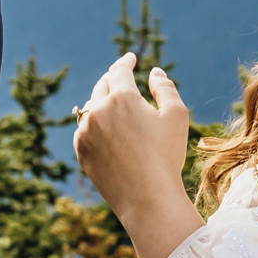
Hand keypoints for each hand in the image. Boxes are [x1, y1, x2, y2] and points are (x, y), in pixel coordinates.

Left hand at [73, 53, 201, 257]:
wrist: (147, 199)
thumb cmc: (166, 156)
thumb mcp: (176, 116)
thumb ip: (165, 88)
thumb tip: (153, 72)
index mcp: (122, 98)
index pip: (119, 71)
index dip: (125, 61)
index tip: (130, 58)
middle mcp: (98, 110)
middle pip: (103, 85)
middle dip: (113, 79)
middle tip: (122, 77)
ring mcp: (85, 131)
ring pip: (91, 107)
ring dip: (102, 101)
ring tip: (114, 103)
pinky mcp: (80, 150)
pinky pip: (85, 128)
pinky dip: (95, 123)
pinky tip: (106, 128)